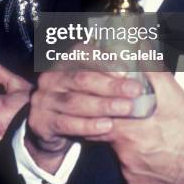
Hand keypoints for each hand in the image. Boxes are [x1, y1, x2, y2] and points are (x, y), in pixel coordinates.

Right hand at [25, 69, 140, 172]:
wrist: (50, 130)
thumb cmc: (79, 100)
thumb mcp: (91, 83)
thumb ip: (110, 72)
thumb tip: (142, 59)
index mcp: (63, 62)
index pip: (81, 53)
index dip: (104, 60)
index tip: (127, 70)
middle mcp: (50, 77)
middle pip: (81, 78)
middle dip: (110, 85)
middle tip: (135, 91)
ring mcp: (43, 99)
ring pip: (75, 102)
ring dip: (103, 105)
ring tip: (126, 108)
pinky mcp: (41, 121)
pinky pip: (66, 123)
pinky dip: (88, 125)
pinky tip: (107, 126)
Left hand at [88, 70, 183, 183]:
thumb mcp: (172, 95)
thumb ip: (150, 69)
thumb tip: (139, 48)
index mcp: (127, 130)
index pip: (101, 115)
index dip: (106, 107)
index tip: (112, 102)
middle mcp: (125, 154)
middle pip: (108, 134)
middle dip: (117, 125)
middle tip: (135, 120)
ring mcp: (131, 173)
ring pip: (120, 154)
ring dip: (128, 144)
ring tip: (150, 137)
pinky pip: (132, 173)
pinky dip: (138, 164)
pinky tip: (153, 156)